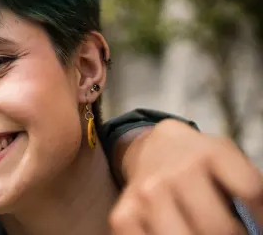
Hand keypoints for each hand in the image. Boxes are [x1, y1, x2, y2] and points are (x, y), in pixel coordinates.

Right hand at [110, 119, 262, 233]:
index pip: (250, 191)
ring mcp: (146, 196)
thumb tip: (256, 224)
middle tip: (225, 229)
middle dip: (229, 233)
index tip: (257, 223)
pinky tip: (171, 230)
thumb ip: (246, 184)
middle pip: (219, 228)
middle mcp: (174, 173)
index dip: (260, 215)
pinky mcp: (124, 215)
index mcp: (208, 153)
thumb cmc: (198, 160)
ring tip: (199, 229)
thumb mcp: (226, 157)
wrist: (152, 147)